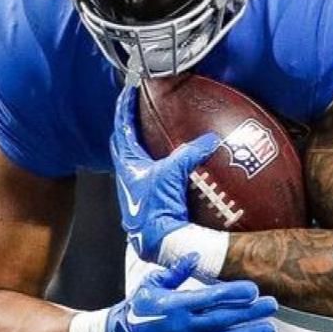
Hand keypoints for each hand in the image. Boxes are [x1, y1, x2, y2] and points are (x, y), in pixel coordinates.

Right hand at [106, 256, 277, 331]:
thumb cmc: (139, 307)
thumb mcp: (153, 284)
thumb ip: (176, 271)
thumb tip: (195, 256)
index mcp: (177, 306)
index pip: (212, 299)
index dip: (234, 294)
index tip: (254, 289)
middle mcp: (186, 328)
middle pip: (224, 320)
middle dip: (249, 312)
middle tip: (272, 304)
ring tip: (271, 328)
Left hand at [111, 86, 220, 260]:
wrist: (160, 242)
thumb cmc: (158, 208)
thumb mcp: (173, 174)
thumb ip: (191, 153)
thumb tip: (211, 139)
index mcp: (127, 164)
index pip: (122, 127)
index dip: (124, 107)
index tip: (128, 90)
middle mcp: (126, 176)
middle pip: (122, 143)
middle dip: (127, 125)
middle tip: (135, 110)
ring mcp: (135, 190)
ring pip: (132, 160)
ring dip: (139, 146)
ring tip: (151, 135)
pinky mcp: (146, 202)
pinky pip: (147, 175)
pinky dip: (155, 165)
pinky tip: (169, 167)